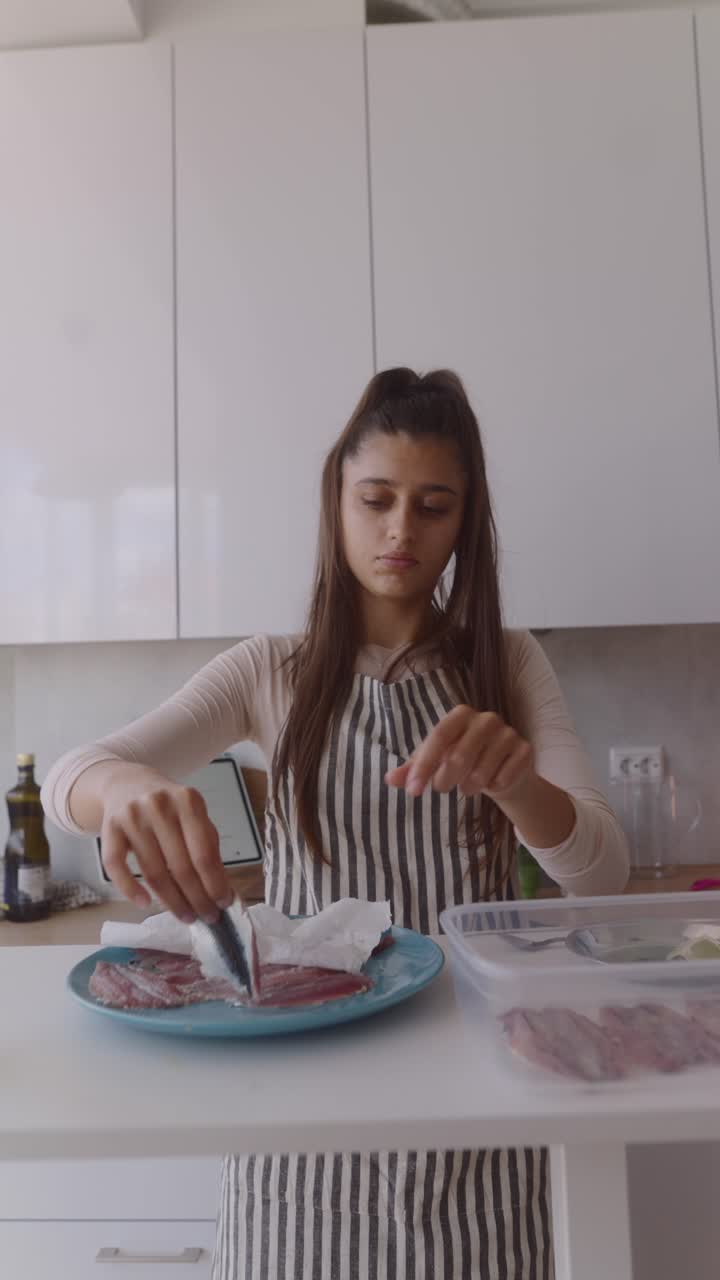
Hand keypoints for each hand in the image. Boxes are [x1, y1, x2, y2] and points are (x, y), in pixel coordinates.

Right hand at [100, 768, 233, 922]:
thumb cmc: (168, 807)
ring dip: (171, 901)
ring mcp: (132, 816)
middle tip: (207, 917)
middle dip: (196, 898)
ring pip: (153, 871)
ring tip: (185, 916)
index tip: (223, 904)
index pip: (204, 853)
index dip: (215, 884)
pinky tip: (145, 904)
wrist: (127, 784)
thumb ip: (208, 847)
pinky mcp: (109, 828)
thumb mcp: (194, 816)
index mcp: (188, 801)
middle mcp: (159, 806)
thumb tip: (222, 890)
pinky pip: (116, 867)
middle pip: (180, 866)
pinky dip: (130, 889)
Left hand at [385, 705, 533, 799]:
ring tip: (468, 786)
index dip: (423, 765)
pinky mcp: (525, 750)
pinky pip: (503, 778)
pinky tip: (493, 783)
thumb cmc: (464, 762)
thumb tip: (389, 779)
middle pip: (458, 755)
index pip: (438, 737)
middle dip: (444, 780)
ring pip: (481, 772)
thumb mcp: (435, 764)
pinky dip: (493, 787)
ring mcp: (508, 733)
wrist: (504, 772)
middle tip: (441, 788)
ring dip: (469, 787)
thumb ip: (413, 770)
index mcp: (461, 715)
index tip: (412, 791)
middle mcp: (486, 719)